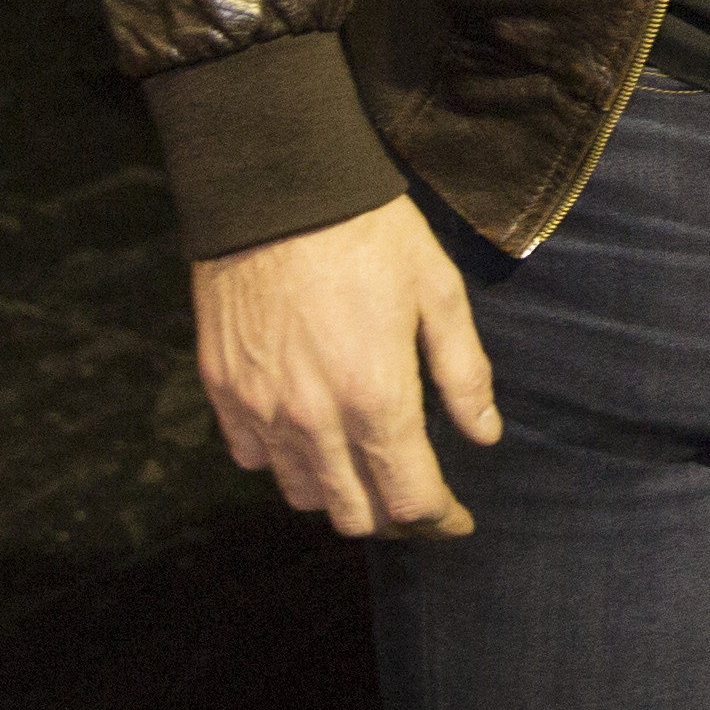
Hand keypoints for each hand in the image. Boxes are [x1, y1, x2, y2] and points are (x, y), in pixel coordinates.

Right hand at [188, 193, 500, 536]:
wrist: (274, 189)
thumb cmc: (368, 234)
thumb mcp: (438, 292)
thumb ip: (463, 373)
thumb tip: (485, 435)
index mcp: (376, 399)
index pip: (410, 500)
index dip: (440, 519)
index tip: (457, 519)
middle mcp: (315, 421)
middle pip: (354, 515)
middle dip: (393, 516)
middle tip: (415, 494)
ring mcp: (262, 411)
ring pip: (303, 494)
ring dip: (339, 492)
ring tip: (364, 463)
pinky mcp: (223, 393)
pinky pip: (255, 459)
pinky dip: (286, 461)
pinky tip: (310, 433)